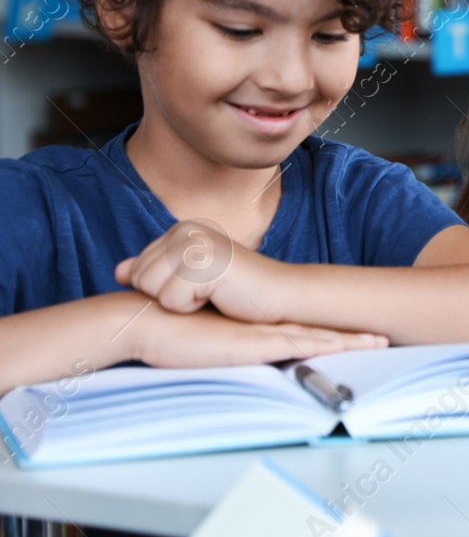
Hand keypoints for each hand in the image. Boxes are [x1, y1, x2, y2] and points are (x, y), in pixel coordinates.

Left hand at [115, 218, 279, 321]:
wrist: (281, 297)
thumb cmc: (238, 292)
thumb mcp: (190, 279)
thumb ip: (155, 271)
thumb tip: (118, 272)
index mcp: (182, 228)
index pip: (138, 269)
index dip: (165, 289)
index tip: (200, 286)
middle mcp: (186, 229)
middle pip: (139, 278)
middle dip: (168, 296)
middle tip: (206, 292)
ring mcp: (194, 242)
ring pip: (150, 289)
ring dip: (179, 303)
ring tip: (211, 293)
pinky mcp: (202, 262)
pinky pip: (170, 300)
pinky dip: (191, 308)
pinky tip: (218, 296)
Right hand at [129, 304, 384, 367]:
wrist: (145, 321)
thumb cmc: (169, 333)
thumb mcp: (207, 343)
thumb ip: (224, 344)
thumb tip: (231, 351)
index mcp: (258, 329)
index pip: (306, 328)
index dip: (335, 330)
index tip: (363, 333)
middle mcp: (266, 327)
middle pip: (321, 328)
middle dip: (355, 333)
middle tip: (387, 335)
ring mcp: (261, 333)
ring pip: (317, 335)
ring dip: (350, 340)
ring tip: (381, 341)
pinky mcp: (252, 342)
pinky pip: (295, 344)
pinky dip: (322, 345)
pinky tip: (344, 346)